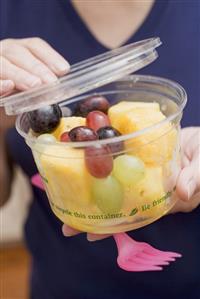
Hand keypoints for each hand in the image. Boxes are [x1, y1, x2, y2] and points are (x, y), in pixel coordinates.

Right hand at [0, 38, 69, 95]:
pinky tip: (8, 85)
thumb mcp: (30, 88)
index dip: (50, 56)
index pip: (35, 46)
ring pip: (3, 64)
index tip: (64, 69)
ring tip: (35, 85)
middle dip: (37, 67)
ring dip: (20, 74)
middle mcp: (4, 53)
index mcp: (18, 51)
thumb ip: (43, 85)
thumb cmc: (14, 94)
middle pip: (19, 53)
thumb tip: (59, 91)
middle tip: (52, 82)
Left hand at [63, 127, 199, 239]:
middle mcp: (148, 190)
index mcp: (163, 199)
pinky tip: (84, 164)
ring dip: (91, 190)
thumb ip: (197, 178)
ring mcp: (140, 175)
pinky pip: (116, 164)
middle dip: (93, 215)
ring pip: (113, 185)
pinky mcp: (136, 158)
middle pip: (117, 205)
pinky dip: (101, 165)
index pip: (135, 216)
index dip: (114, 226)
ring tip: (65, 196)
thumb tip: (184, 192)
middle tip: (66, 224)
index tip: (90, 234)